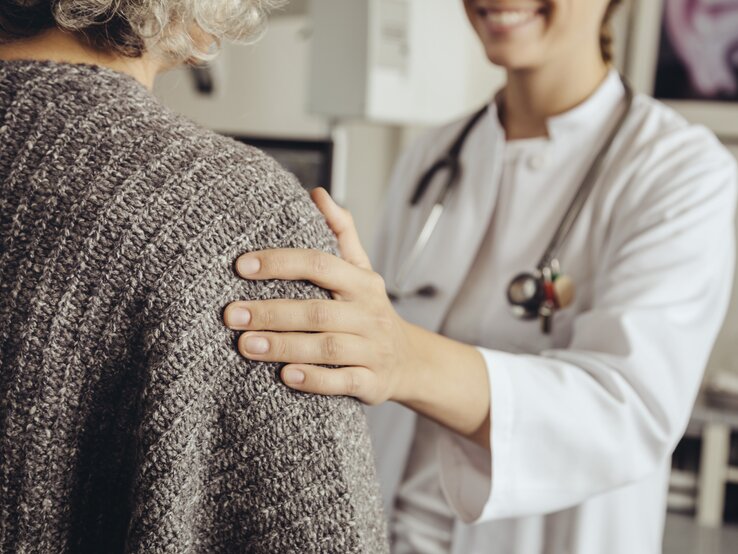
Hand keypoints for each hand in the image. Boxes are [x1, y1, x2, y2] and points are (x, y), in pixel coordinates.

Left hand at [223, 188, 418, 404]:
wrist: (409, 361)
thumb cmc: (370, 311)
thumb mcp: (362, 271)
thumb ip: (341, 233)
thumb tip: (317, 194)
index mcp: (362, 282)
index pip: (320, 265)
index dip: (281, 263)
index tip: (241, 266)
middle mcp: (369, 314)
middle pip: (317, 310)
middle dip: (272, 311)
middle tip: (230, 314)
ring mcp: (372, 349)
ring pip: (327, 347)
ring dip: (284, 346)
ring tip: (245, 345)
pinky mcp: (372, 382)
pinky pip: (343, 382)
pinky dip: (315, 380)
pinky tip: (286, 376)